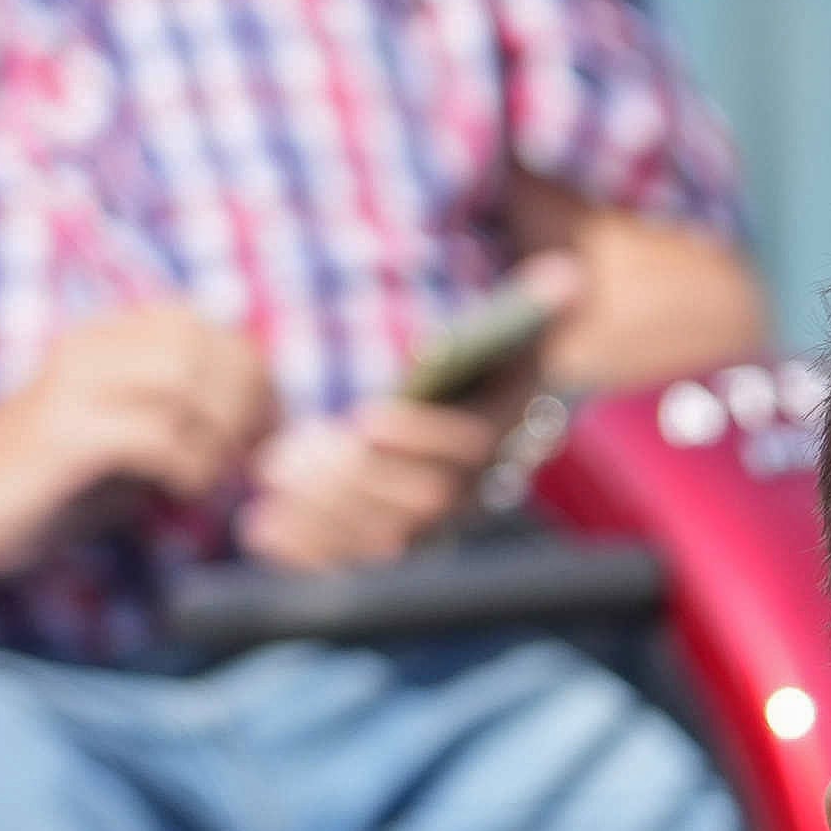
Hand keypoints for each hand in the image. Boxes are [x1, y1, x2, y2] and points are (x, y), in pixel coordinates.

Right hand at [0, 305, 274, 573]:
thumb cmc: (40, 484)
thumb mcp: (121, 443)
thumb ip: (176, 424)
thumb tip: (253, 426)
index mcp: (104, 341)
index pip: (206, 326)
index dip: (253, 376)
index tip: (265, 432)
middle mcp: (90, 349)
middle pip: (206, 342)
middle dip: (247, 400)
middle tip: (248, 456)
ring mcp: (74, 386)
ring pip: (185, 378)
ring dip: (219, 432)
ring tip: (212, 473)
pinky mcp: (65, 434)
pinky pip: (156, 435)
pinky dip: (187, 466)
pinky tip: (181, 490)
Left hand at [236, 253, 582, 571]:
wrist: (487, 390)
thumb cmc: (488, 339)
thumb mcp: (517, 315)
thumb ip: (540, 298)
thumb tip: (568, 275)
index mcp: (510, 426)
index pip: (473, 444)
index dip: (422, 435)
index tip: (364, 419)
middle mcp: (483, 484)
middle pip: (423, 500)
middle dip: (351, 483)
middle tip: (280, 459)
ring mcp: (442, 516)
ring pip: (389, 536)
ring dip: (323, 519)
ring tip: (263, 492)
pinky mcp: (401, 533)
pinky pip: (360, 554)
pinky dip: (312, 550)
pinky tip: (262, 532)